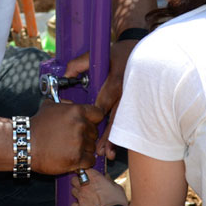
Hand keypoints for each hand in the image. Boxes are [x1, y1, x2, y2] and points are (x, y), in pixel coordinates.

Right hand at [30, 100, 103, 174]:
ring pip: (93, 147)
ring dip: (85, 149)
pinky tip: (74, 158)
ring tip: (70, 148)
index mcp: (76, 111)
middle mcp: (80, 125)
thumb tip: (72, 104)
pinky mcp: (77, 158)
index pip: (98, 114)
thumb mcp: (49, 106)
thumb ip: (65, 104)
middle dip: (87, 136)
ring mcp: (79, 142)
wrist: (25, 144)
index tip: (90, 124)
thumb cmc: (36, 127)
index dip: (94, 120)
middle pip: (95, 132)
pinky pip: (90, 160)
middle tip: (74, 139)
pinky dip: (84, 161)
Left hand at [64, 40, 137, 159]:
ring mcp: (133, 100)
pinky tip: (117, 147)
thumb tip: (66, 76)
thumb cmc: (117, 54)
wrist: (140, 51)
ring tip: (108, 153)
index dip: (98, 114)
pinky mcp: (136, 105)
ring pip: (123, 123)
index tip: (91, 127)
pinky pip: (129, 122)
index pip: (105, 100)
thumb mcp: (97, 55)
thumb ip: (78, 64)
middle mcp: (126, 94)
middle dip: (109, 135)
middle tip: (101, 151)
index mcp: (116, 82)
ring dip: (116, 139)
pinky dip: (123, 135)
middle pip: (116, 117)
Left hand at [71, 168, 127, 205]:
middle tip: (84, 184)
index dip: (86, 172)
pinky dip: (77, 205)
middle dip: (78, 181)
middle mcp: (85, 186)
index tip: (89, 174)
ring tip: (83, 195)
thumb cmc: (116, 203)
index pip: (84, 169)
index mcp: (95, 178)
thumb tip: (107, 177)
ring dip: (77, 192)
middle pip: (74, 179)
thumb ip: (110, 181)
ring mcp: (81, 197)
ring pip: (73, 191)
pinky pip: (74, 205)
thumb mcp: (117, 188)